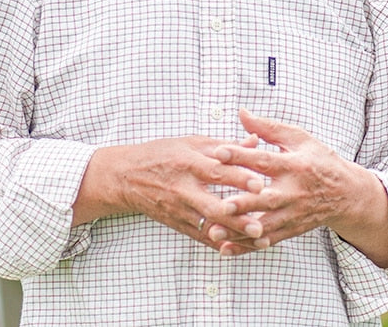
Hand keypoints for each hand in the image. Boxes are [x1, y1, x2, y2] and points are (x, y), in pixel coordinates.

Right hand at [74, 135, 271, 254]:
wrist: (126, 177)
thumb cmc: (162, 155)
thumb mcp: (191, 142)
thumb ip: (225, 145)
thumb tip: (255, 140)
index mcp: (188, 163)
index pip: (216, 171)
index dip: (238, 178)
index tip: (260, 184)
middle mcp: (183, 188)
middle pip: (213, 205)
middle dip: (238, 215)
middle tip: (260, 221)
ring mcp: (180, 209)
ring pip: (210, 226)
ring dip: (234, 233)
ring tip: (258, 237)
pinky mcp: (178, 224)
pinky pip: (202, 237)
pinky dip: (221, 243)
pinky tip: (241, 246)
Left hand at [211, 110, 387, 264]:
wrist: (346, 193)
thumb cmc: (318, 160)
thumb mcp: (299, 139)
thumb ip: (269, 128)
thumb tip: (242, 113)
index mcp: (294, 166)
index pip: (265, 160)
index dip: (242, 155)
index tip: (218, 152)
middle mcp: (294, 192)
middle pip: (266, 199)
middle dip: (244, 203)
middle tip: (221, 205)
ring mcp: (293, 214)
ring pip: (265, 225)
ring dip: (240, 230)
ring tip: (215, 231)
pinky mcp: (292, 229)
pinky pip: (268, 239)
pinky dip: (248, 246)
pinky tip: (227, 248)